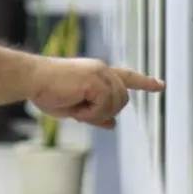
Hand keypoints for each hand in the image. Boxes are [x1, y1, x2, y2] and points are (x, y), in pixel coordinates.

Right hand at [30, 58, 164, 128]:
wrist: (32, 79)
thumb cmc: (46, 91)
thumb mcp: (74, 107)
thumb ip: (94, 114)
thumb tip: (113, 123)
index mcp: (97, 73)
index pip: (126, 77)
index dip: (144, 82)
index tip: (160, 85)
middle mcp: (102, 70)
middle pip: (123, 99)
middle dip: (105, 111)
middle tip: (79, 112)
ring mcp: (100, 73)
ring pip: (117, 104)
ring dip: (96, 113)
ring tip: (75, 107)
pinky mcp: (96, 80)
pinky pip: (105, 106)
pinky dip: (90, 113)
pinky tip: (75, 107)